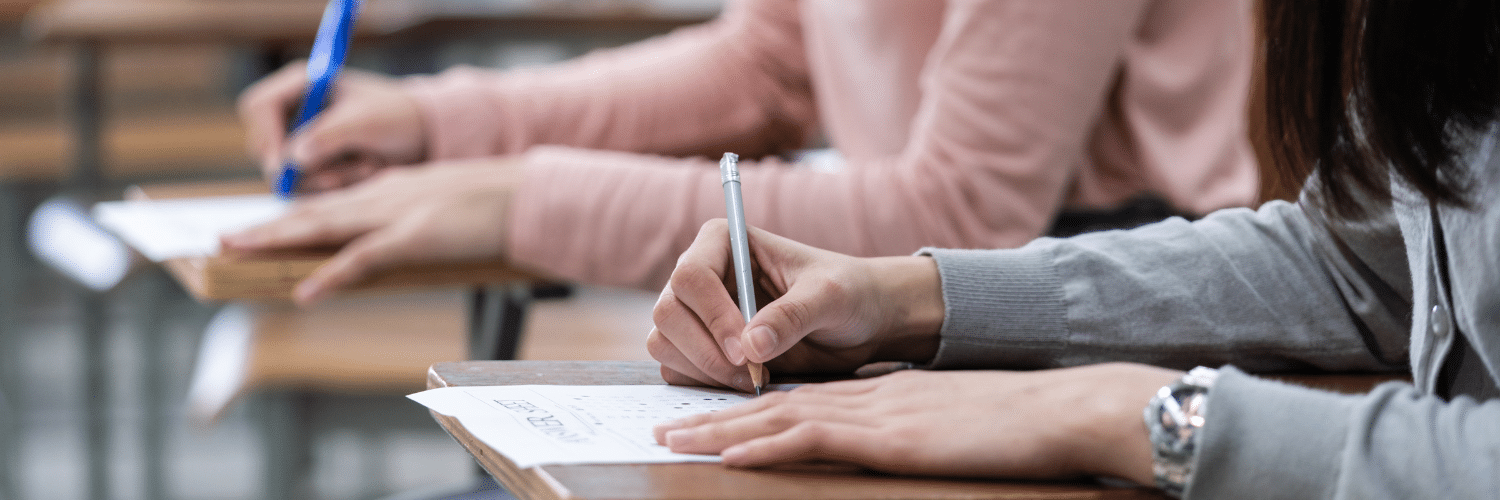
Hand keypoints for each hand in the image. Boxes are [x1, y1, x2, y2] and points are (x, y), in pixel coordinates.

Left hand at [221, 157, 520, 304]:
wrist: (528, 194)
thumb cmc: (497, 203)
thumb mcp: (446, 205)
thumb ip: (416, 216)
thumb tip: (396, 238)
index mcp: (393, 189)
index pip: (331, 203)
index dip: (292, 217)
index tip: (262, 229)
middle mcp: (384, 196)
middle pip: (313, 212)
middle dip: (266, 227)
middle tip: (224, 239)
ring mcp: (397, 214)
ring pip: (323, 226)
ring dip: (277, 240)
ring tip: (237, 250)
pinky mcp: (414, 237)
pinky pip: (363, 259)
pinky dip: (330, 275)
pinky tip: (304, 290)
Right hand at [238, 62, 426, 191]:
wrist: (425, 137)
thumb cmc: (398, 116)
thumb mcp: (366, 121)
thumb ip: (329, 135)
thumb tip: (292, 158)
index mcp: (302, 85)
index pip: (259, 106)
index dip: (266, 135)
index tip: (283, 162)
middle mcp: (295, 113)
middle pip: (263, 147)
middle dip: (302, 168)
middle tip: (337, 176)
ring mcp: (302, 142)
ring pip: (286, 175)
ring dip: (328, 178)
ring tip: (368, 166)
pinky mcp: (314, 168)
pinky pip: (306, 190)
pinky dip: (336, 187)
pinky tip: (365, 173)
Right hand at [647, 220, 944, 391]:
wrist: (858, 323)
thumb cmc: (847, 293)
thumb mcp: (831, 297)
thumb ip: (794, 315)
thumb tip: (751, 346)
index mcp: (723, 242)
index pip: (691, 275)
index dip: (714, 317)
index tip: (748, 352)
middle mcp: (701, 274)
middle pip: (668, 312)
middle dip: (705, 351)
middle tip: (751, 374)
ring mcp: (695, 312)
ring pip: (664, 343)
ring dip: (704, 370)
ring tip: (755, 378)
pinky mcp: (698, 346)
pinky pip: (676, 369)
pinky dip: (703, 383)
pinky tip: (746, 382)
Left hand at [655, 363, 1181, 483]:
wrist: (1059, 408)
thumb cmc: (1017, 422)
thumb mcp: (951, 421)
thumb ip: (913, 426)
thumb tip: (888, 440)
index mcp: (881, 393)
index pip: (801, 398)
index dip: (749, 407)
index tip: (710, 417)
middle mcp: (868, 397)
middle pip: (776, 403)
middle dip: (716, 416)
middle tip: (666, 426)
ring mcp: (876, 414)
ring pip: (780, 417)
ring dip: (722, 429)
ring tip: (676, 439)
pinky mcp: (889, 437)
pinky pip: (813, 440)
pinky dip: (767, 445)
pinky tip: (733, 453)